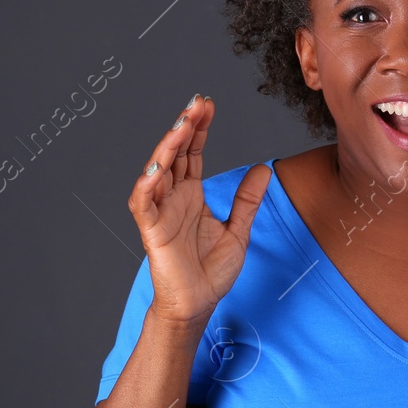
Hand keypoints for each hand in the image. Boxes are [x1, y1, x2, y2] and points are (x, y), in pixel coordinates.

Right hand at [127, 95, 270, 325]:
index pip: (192, 153)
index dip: (198, 128)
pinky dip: (147, 184)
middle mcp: (173, 198)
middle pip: (174, 154)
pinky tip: (157, 167)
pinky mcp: (152, 231)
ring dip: (167, 147)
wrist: (198, 304)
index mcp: (190, 194)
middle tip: (196, 103)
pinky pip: (144, 203)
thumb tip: (263, 168)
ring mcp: (160, 212)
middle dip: (184, 127)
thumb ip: (247, 199)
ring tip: (182, 125)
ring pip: (158, 171)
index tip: (208, 105)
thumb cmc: (211, 271)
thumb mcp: (239, 229)